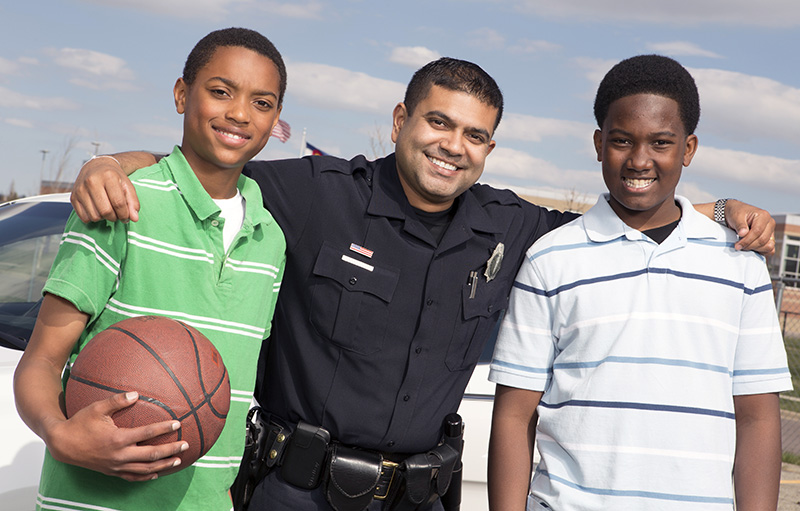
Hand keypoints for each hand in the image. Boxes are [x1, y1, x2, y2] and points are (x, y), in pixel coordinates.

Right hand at [45, 391, 187, 480]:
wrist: (63, 444)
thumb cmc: (80, 423)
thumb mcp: (97, 408)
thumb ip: (117, 401)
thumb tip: (136, 394)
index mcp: (118, 438)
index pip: (147, 433)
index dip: (164, 428)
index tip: (178, 423)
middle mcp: (119, 455)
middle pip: (151, 454)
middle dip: (170, 450)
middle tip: (185, 444)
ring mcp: (116, 466)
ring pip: (145, 469)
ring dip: (163, 465)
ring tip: (177, 460)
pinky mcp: (111, 472)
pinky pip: (132, 477)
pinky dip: (146, 476)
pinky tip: (157, 474)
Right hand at [71, 157, 138, 222]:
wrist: (96, 167)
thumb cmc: (113, 177)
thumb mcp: (127, 186)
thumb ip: (133, 202)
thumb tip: (134, 218)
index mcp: (108, 176)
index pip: (118, 203)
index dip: (125, 214)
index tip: (127, 216)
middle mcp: (92, 181)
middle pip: (105, 211)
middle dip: (114, 217)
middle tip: (117, 214)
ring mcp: (80, 189)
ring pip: (94, 216)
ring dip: (104, 218)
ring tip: (107, 210)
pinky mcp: (73, 197)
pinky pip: (84, 217)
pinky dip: (93, 218)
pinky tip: (97, 209)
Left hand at [725, 199, 775, 254]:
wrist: (737, 213)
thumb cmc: (737, 213)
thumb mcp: (735, 216)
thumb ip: (740, 225)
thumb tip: (743, 233)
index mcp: (764, 216)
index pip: (757, 231)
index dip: (747, 240)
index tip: (737, 245)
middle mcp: (770, 223)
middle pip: (763, 240)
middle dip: (749, 245)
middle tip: (738, 246)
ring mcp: (771, 232)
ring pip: (768, 246)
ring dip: (755, 249)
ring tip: (744, 246)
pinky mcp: (770, 239)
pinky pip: (770, 250)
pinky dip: (761, 252)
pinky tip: (750, 249)